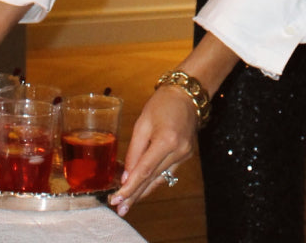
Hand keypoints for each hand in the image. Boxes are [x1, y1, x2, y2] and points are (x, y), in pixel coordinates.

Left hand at [108, 85, 198, 215]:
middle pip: (153, 179)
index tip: (117, 200)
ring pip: (160, 179)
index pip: (145, 171)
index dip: (130, 188)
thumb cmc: (162, 104)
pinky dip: (154, 180)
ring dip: (144, 191)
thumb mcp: (142, 124)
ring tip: (128, 203)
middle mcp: (178, 151)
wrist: (187, 95)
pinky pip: (167, 172)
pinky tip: (143, 188)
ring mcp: (185, 155)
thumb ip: (134, 151)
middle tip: (120, 209)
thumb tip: (126, 176)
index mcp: (166, 141)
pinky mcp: (186, 155)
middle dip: (135, 195)